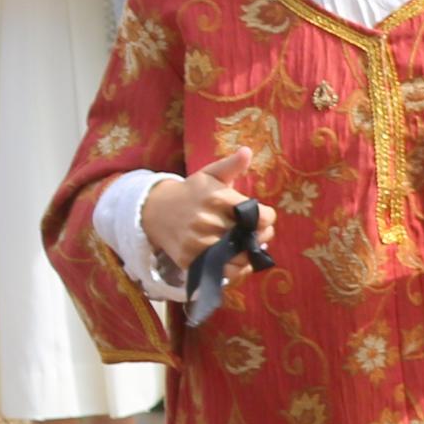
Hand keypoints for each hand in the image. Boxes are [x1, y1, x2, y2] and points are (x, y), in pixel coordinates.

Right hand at [138, 167, 261, 270]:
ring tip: (250, 246)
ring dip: (251, 253)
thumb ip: (231, 165)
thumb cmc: (192, 192)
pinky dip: (237, 269)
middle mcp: (208, 221)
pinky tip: (239, 259)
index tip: (264, 216)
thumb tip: (247, 151)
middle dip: (261, 235)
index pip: (259, 215)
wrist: (156, 211)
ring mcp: (198, 242)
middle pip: (252, 236)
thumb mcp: (210, 174)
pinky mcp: (191, 259)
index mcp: (218, 198)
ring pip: (240, 256)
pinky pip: (224, 272)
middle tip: (260, 233)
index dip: (267, 217)